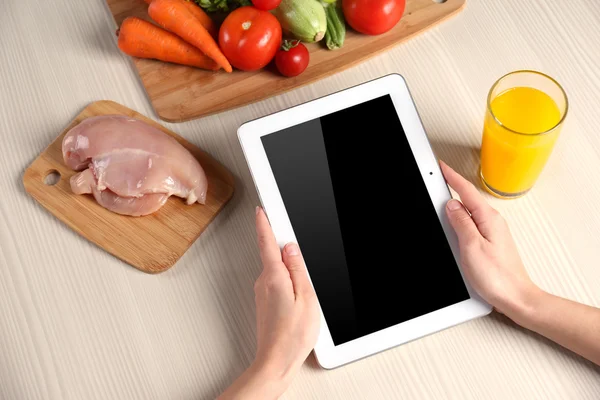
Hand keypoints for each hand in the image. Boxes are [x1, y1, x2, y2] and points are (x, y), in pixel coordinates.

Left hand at [253, 207, 319, 380]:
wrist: (276, 361)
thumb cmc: (292, 335)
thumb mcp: (306, 297)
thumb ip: (298, 269)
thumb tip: (291, 248)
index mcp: (274, 277)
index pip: (266, 242)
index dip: (264, 222)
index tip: (262, 209)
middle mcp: (263, 282)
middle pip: (274, 254)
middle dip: (286, 249)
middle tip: (302, 252)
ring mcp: (262, 292)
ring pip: (277, 270)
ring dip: (289, 269)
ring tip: (306, 286)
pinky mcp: (265, 302)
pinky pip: (276, 282)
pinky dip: (287, 281)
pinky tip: (298, 294)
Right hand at [440, 162, 540, 320]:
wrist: (516, 298)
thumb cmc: (498, 277)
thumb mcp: (472, 246)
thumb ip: (461, 223)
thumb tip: (451, 205)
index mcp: (489, 219)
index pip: (467, 191)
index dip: (452, 177)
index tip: (441, 166)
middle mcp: (492, 223)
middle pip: (467, 200)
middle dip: (451, 189)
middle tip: (436, 179)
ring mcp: (491, 233)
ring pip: (468, 214)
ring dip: (454, 207)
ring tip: (440, 202)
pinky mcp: (488, 243)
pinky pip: (470, 226)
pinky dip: (458, 222)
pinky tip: (451, 227)